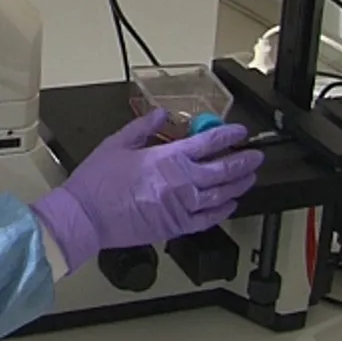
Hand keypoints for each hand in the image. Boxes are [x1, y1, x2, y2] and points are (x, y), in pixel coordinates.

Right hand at [30, 109, 262, 272]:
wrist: (86, 217)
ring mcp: (182, 206)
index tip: (239, 132)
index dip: (229, 135)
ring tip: (249, 178)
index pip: (209, 142)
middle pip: (224, 169)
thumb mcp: (116, 144)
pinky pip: (208, 219)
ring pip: (222, 195)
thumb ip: (142, 127)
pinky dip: (223, 211)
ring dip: (239, 185)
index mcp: (167, 158)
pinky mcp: (176, 227)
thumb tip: (160, 113)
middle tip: (255, 156)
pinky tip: (230, 205)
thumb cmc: (97, 183)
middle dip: (244, 160)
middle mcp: (181, 182)